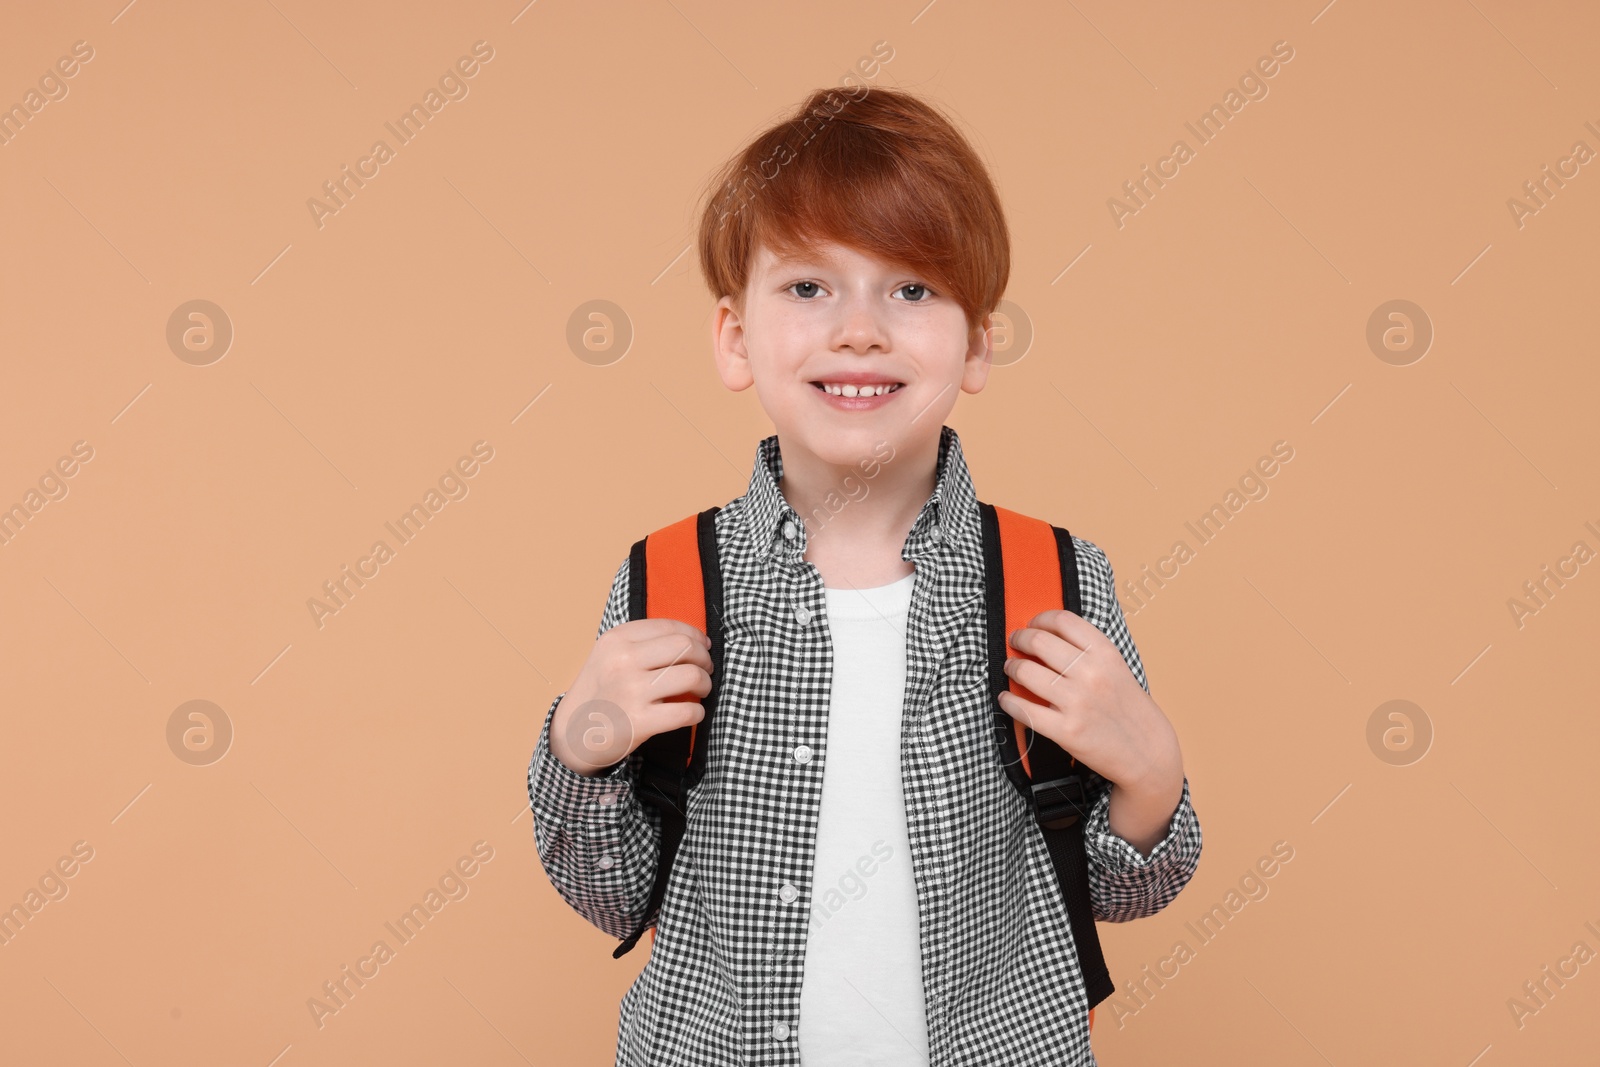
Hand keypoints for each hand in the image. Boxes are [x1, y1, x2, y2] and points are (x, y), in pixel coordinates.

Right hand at [548, 618, 713, 776]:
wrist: (572, 734)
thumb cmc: (600, 692)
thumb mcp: (609, 655)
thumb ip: (644, 643)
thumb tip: (695, 640)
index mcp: (617, 640)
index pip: (670, 627)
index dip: (695, 635)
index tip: (703, 646)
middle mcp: (623, 661)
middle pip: (686, 647)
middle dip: (704, 658)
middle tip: (705, 669)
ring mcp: (631, 691)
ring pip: (691, 676)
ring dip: (705, 684)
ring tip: (701, 690)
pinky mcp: (640, 721)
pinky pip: (687, 711)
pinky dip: (697, 712)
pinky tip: (692, 712)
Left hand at [998, 610, 1183, 851]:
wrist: (1148, 753)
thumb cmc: (1130, 710)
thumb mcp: (1117, 669)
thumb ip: (1088, 652)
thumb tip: (1048, 635)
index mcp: (1106, 654)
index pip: (1063, 621)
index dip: (1040, 619)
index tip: (1032, 624)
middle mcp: (1091, 674)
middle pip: (1039, 641)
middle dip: (1020, 639)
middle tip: (1015, 642)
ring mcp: (1078, 703)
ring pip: (1026, 672)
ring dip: (1012, 668)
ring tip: (1011, 669)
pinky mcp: (1066, 731)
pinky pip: (1024, 710)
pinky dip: (1008, 702)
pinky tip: (1006, 699)